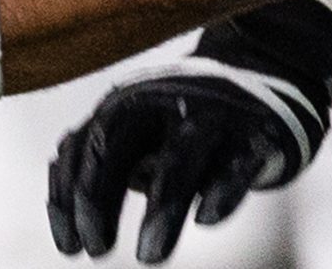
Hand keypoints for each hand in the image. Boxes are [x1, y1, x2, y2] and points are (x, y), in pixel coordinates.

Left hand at [50, 0, 331, 262]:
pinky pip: (237, 165)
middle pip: (118, 145)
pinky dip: (221, 191)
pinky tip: (206, 217)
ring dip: (161, 209)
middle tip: (96, 251)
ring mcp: (213, 114)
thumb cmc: (186, 123)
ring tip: (149, 256)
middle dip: (100, 199)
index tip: (70, 248)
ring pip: (179, 160)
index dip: (68, 199)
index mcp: (129, 101)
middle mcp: (165, 101)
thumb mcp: (139, 133)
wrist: (270, 80)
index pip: (85, 148)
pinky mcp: (258, 134)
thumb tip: (62, 204)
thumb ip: (98, 156)